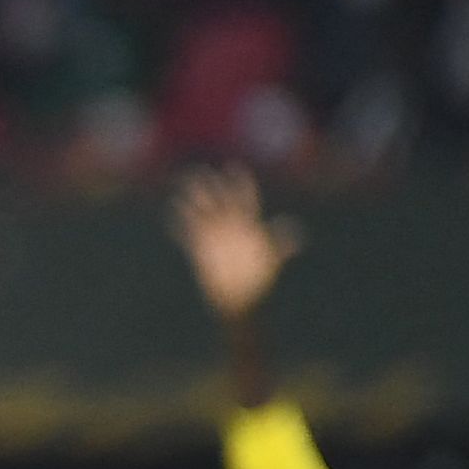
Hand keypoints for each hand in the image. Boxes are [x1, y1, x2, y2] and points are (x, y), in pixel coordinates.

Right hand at [172, 165, 296, 318]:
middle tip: (200, 170)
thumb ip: (281, 243)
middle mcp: (230, 227)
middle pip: (219, 199)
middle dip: (210, 184)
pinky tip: (171, 215)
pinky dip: (178, 225)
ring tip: (182, 186)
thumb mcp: (272, 260)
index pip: (244, 197)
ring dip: (191, 199)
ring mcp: (214, 237)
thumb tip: (296, 234)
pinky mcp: (200, 251)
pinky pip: (187, 234)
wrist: (241, 301)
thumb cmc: (259, 281)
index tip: (233, 168)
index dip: (239, 182)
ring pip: (201, 211)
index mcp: (248, 225)